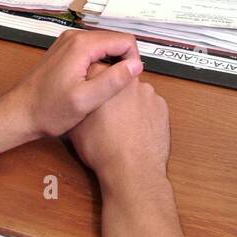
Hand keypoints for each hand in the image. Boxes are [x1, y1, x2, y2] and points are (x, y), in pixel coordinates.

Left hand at [5, 28, 142, 139]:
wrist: (20, 113)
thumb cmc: (48, 110)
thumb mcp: (85, 100)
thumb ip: (113, 80)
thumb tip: (136, 65)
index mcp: (82, 45)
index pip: (125, 41)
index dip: (132, 61)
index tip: (125, 83)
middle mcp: (75, 37)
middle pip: (115, 41)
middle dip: (122, 62)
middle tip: (115, 89)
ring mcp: (68, 43)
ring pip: (104, 47)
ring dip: (110, 65)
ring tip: (103, 89)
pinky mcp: (65, 51)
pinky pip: (92, 51)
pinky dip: (98, 65)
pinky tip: (92, 85)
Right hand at [68, 63, 170, 191]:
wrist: (131, 169)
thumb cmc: (103, 149)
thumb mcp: (75, 126)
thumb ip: (78, 105)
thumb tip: (76, 102)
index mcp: (103, 79)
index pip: (95, 67)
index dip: (93, 81)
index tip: (93, 90)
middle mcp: (126, 80)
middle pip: (118, 78)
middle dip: (112, 91)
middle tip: (106, 111)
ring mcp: (147, 92)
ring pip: (135, 92)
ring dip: (129, 102)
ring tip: (122, 123)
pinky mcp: (161, 105)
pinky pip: (149, 104)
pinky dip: (143, 113)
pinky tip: (135, 128)